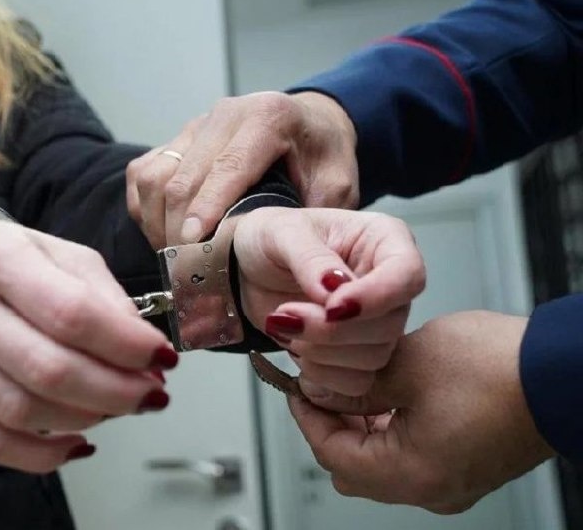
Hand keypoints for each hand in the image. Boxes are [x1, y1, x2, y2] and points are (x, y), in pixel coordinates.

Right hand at [0, 221, 176, 472]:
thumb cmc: (6, 260)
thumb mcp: (61, 254)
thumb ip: (105, 298)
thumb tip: (146, 355)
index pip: (71, 313)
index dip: (126, 344)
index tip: (163, 357)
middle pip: (48, 369)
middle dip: (116, 391)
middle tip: (153, 393)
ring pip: (22, 411)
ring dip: (88, 419)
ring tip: (122, 406)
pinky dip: (44, 454)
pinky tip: (80, 441)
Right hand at [126, 91, 357, 248]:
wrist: (309, 126)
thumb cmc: (323, 159)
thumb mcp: (338, 186)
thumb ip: (313, 215)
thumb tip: (281, 255)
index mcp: (268, 118)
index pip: (228, 166)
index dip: (207, 207)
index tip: (193, 242)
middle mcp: (224, 115)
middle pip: (183, 177)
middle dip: (179, 228)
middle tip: (188, 271)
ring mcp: (194, 126)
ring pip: (154, 176)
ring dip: (158, 222)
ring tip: (177, 256)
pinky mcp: (176, 139)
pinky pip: (143, 175)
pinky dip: (147, 209)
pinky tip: (166, 234)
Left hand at [234, 207, 424, 398]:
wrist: (248, 269)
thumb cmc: (271, 237)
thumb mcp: (282, 232)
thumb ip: (310, 258)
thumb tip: (334, 287)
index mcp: (385, 240)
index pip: (407, 275)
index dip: (375, 297)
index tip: (331, 307)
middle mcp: (389, 284)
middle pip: (389, 325)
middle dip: (331, 330)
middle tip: (285, 315)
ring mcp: (377, 322)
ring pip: (373, 358)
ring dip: (320, 352)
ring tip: (283, 325)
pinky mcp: (357, 352)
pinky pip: (356, 381)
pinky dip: (319, 373)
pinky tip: (294, 348)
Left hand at [288, 311, 554, 513]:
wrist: (564, 372)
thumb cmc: (497, 370)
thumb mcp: (407, 364)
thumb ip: (356, 385)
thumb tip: (322, 391)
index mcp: (410, 475)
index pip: (331, 454)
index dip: (307, 417)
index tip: (297, 387)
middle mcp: (430, 490)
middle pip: (352, 466)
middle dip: (332, 424)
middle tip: (324, 385)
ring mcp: (451, 483)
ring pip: (380, 463)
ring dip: (361, 426)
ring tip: (355, 384)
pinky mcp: (466, 467)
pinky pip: (410, 457)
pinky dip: (390, 429)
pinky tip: (387, 394)